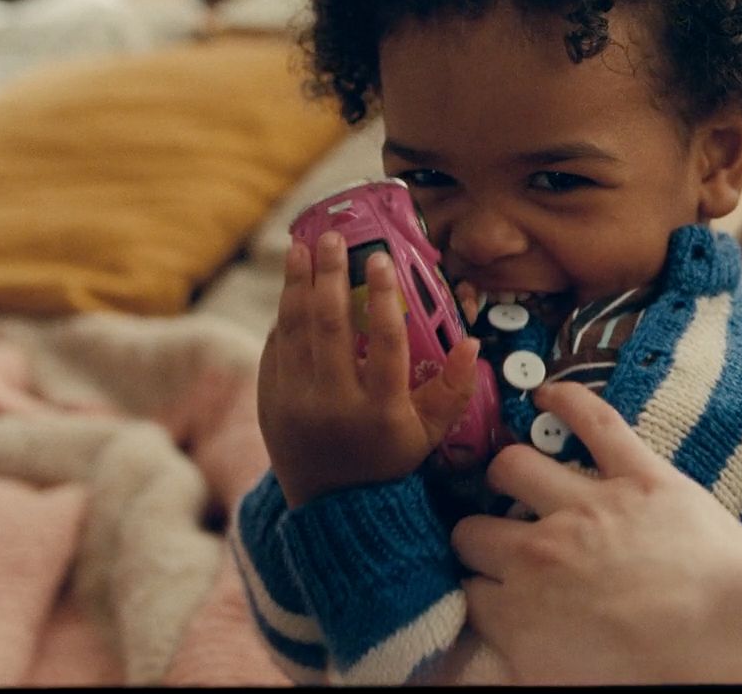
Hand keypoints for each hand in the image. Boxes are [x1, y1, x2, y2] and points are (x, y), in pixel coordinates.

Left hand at [258, 232, 480, 507]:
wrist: (329, 504)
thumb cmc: (387, 457)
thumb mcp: (429, 432)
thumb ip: (454, 389)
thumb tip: (471, 341)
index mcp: (379, 410)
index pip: (384, 344)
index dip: (385, 298)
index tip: (381, 259)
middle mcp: (333, 404)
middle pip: (330, 327)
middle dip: (330, 275)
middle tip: (333, 237)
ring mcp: (295, 402)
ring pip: (295, 329)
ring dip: (297, 283)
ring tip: (301, 246)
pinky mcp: (270, 400)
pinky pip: (276, 347)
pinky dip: (285, 314)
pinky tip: (293, 287)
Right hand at [451, 381, 741, 684]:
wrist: (728, 647)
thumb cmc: (658, 680)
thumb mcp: (562, 690)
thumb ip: (513, 666)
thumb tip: (466, 672)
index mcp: (520, 613)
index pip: (467, 590)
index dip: (474, 590)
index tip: (484, 592)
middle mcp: (540, 552)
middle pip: (476, 529)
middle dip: (477, 535)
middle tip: (492, 539)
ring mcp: (586, 505)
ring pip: (515, 468)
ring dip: (508, 474)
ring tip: (510, 474)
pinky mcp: (638, 474)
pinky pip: (592, 422)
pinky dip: (567, 401)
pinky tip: (548, 395)